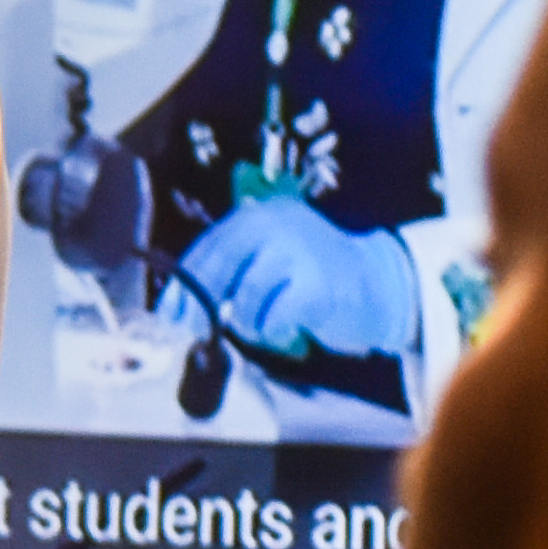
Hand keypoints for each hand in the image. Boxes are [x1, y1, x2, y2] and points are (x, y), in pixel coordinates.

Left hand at [174, 194, 424, 370]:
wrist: (380, 284)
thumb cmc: (315, 278)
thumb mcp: (270, 259)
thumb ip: (231, 272)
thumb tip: (182, 308)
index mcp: (258, 216)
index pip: (206, 249)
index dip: (181, 286)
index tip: (168, 314)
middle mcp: (275, 225)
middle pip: (216, 270)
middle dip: (200, 307)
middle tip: (195, 331)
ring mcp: (297, 252)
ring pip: (243, 302)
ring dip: (249, 325)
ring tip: (268, 325)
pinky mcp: (316, 285)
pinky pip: (273, 320)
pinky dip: (274, 333)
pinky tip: (289, 329)